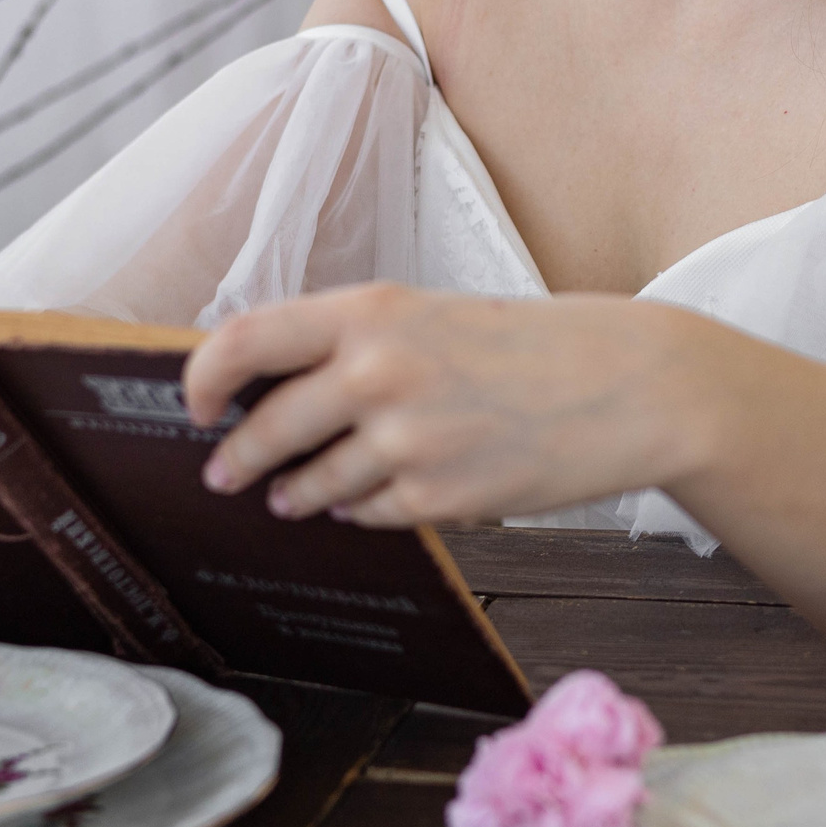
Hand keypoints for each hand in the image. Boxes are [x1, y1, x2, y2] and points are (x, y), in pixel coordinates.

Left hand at [182, 283, 717, 527]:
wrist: (627, 385)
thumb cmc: (531, 345)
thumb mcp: (433, 315)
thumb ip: (357, 342)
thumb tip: (274, 384)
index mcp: (373, 312)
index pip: (244, 340)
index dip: (202, 379)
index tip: (198, 404)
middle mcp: (377, 371)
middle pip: (265, 428)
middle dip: (238, 459)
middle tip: (226, 471)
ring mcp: (406, 439)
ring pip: (312, 484)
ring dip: (297, 494)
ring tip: (296, 496)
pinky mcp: (438, 495)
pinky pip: (369, 514)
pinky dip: (363, 510)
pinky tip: (375, 498)